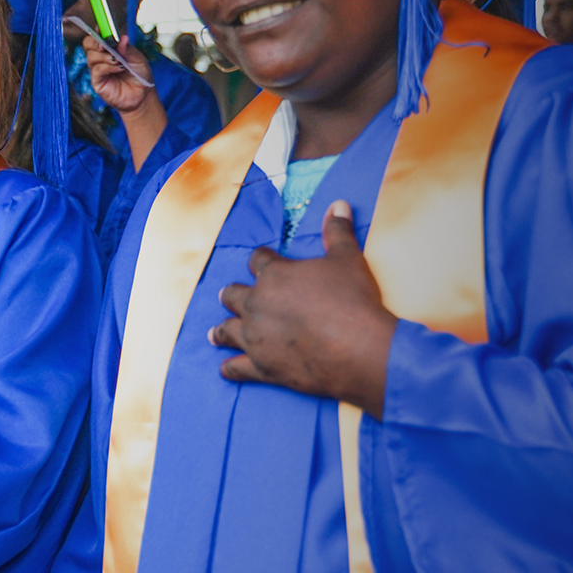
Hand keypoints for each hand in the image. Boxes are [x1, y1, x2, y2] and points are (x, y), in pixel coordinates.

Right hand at [83, 34, 156, 113]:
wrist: (142, 95)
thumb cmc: (139, 76)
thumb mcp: (138, 58)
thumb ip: (128, 49)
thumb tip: (122, 38)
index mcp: (109, 49)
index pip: (97, 36)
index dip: (97, 30)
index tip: (102, 27)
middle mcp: (101, 57)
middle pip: (87, 43)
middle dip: (96, 42)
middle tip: (106, 45)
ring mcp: (98, 69)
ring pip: (91, 56)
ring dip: (105, 56)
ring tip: (118, 61)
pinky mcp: (97, 82)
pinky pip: (96, 70)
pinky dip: (107, 67)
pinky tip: (118, 68)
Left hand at [211, 201, 397, 415]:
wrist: (359, 348)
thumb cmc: (353, 301)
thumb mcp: (348, 259)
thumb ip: (338, 231)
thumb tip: (338, 204)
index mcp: (273, 276)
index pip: (258, 261)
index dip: (261, 260)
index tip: (262, 261)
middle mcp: (256, 305)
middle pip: (233, 295)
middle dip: (232, 294)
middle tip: (228, 296)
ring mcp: (256, 338)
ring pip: (227, 331)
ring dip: (221, 331)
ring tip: (213, 333)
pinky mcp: (262, 367)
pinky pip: (236, 368)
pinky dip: (229, 369)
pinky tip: (225, 369)